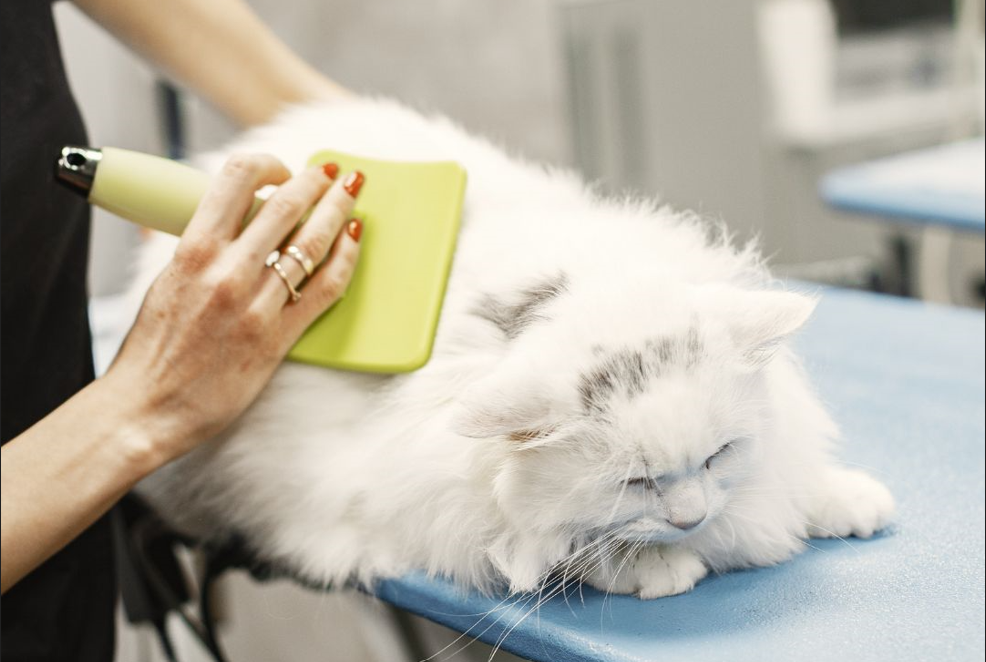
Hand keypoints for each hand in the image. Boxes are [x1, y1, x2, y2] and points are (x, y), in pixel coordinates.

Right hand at [105, 154, 363, 462]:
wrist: (147, 409)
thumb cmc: (152, 351)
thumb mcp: (162, 282)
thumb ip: (194, 248)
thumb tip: (216, 217)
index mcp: (192, 250)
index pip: (237, 179)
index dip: (270, 164)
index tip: (283, 168)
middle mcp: (226, 271)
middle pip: (286, 205)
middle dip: (316, 180)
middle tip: (333, 171)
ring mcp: (255, 305)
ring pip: (311, 242)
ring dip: (338, 210)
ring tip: (353, 194)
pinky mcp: (277, 337)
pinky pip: (324, 288)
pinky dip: (345, 258)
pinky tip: (354, 240)